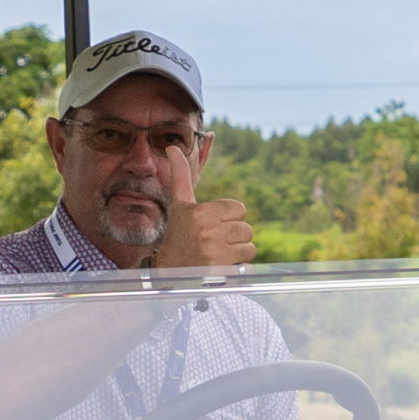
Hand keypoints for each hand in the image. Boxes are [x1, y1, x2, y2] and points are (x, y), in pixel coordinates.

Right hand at [153, 150, 254, 272]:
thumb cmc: (177, 236)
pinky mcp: (223, 271)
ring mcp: (216, 252)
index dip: (228, 217)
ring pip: (249, 247)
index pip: (239, 208)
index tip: (211, 225)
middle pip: (246, 228)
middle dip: (234, 236)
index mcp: (200, 212)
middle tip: (214, 242)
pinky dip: (237, 267)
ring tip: (218, 255)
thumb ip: (180, 176)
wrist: (169, 273)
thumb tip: (172, 147)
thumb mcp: (179, 205)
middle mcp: (208, 231)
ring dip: (237, 252)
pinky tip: (221, 267)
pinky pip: (247, 265)